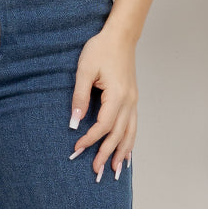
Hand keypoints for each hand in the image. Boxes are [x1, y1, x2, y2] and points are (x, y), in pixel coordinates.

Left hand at [68, 28, 136, 178]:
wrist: (120, 36)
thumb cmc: (101, 49)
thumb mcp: (84, 71)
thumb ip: (79, 97)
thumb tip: (74, 122)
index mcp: (117, 95)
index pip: (103, 126)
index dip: (90, 140)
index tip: (77, 150)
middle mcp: (129, 101)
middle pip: (118, 135)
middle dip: (106, 154)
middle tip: (96, 172)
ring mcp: (133, 101)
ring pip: (130, 133)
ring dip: (122, 152)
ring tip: (116, 171)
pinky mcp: (133, 99)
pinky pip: (133, 125)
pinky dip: (130, 141)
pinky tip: (127, 152)